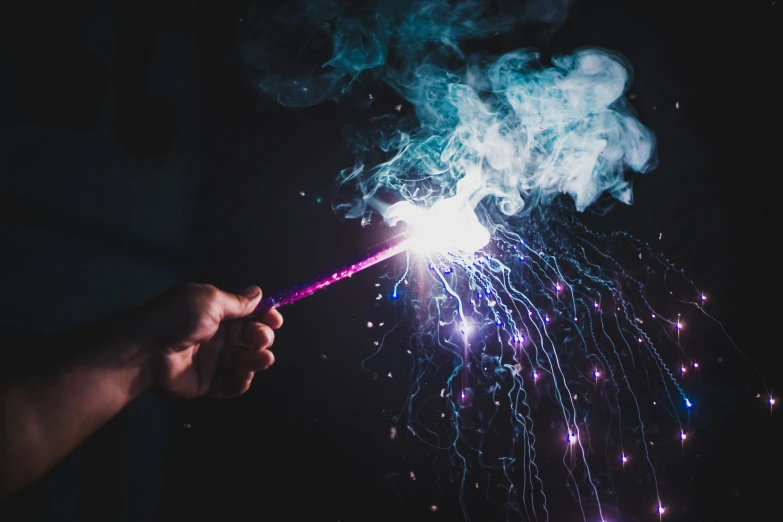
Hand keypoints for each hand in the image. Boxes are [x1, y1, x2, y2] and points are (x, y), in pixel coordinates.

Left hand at [143, 283, 282, 398]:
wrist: (146, 351)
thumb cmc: (179, 318)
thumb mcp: (210, 300)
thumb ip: (237, 302)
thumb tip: (258, 293)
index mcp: (214, 314)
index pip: (247, 315)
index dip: (264, 317)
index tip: (276, 320)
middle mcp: (215, 336)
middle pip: (248, 338)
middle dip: (260, 337)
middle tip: (262, 339)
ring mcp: (210, 361)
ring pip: (242, 362)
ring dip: (256, 359)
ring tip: (262, 359)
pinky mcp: (204, 384)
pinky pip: (228, 385)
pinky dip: (240, 382)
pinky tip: (244, 376)